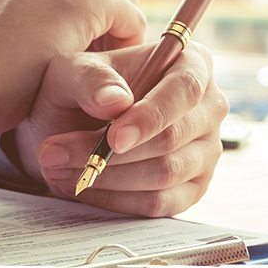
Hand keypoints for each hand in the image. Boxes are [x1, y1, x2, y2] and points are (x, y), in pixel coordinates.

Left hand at [0, 0, 145, 141]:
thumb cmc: (13, 91)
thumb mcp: (77, 76)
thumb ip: (110, 59)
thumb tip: (127, 66)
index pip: (131, 15)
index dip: (130, 45)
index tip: (117, 66)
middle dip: (104, 22)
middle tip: (93, 55)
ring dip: (74, 6)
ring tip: (60, 42)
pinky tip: (33, 26)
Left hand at [13, 43, 227, 216]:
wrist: (76, 124)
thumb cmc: (83, 90)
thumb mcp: (72, 71)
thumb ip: (90, 79)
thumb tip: (116, 101)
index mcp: (191, 64)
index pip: (185, 90)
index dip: (151, 116)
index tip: (113, 138)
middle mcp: (209, 107)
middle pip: (173, 138)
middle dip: (113, 154)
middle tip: (59, 155)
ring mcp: (206, 150)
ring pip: (165, 174)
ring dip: (108, 177)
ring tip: (60, 169)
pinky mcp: (193, 187)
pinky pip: (161, 203)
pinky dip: (118, 200)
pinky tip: (86, 187)